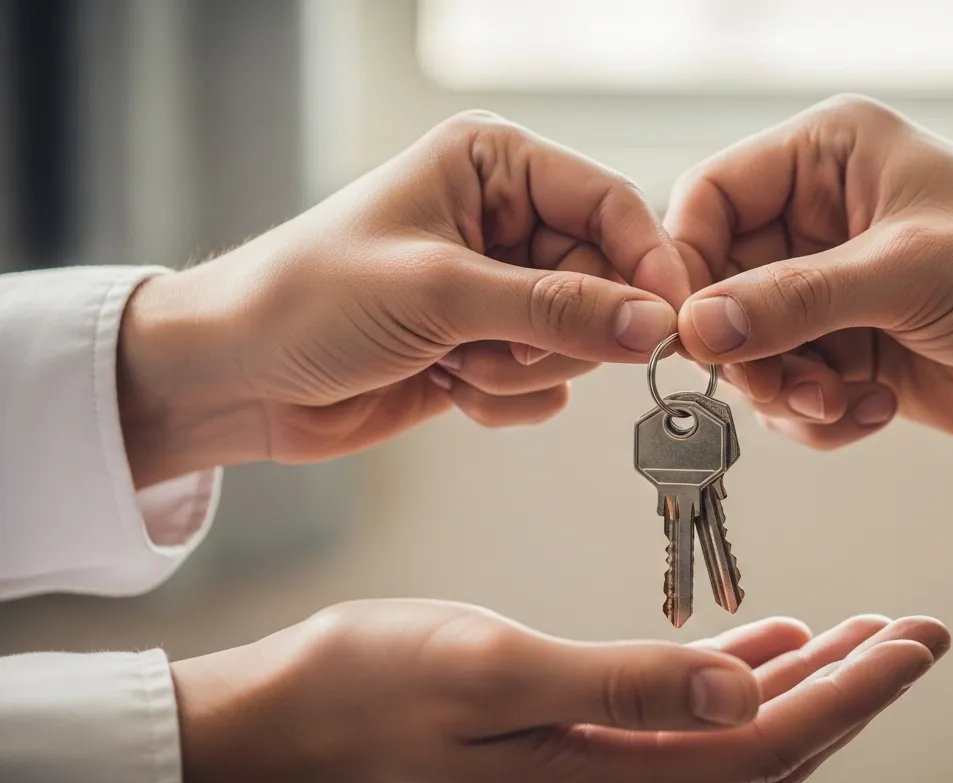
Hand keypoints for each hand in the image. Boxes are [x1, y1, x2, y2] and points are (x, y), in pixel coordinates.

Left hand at [118, 111, 688, 486]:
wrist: (236, 378)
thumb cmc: (309, 300)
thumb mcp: (439, 292)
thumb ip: (556, 308)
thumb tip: (654, 323)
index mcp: (493, 164)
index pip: (611, 204)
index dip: (645, 263)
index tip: (666, 324)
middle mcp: (504, 220)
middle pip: (604, 281)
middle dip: (555, 330)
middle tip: (494, 344)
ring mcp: (497, 288)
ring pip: (579, 341)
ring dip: (518, 368)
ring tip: (449, 360)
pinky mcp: (487, 347)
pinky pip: (546, 385)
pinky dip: (502, 397)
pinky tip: (443, 384)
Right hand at [172, 600, 947, 782]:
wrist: (280, 724)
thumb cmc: (369, 686)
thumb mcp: (496, 669)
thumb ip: (627, 683)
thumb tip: (748, 688)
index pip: (767, 742)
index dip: (854, 695)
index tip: (918, 645)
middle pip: (766, 746)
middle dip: (853, 691)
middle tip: (920, 635)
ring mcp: (590, 779)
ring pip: (731, 733)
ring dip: (802, 682)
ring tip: (865, 634)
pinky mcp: (567, 751)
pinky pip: (679, 720)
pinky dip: (731, 677)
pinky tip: (763, 643)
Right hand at [665, 95, 952, 455]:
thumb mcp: (909, 271)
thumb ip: (796, 300)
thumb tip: (697, 326)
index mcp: (827, 159)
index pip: (710, 198)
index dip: (688, 263)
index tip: (690, 329)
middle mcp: (817, 221)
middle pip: (718, 286)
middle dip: (745, 347)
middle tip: (784, 384)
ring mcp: (827, 292)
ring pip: (747, 350)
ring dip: (784, 391)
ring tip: (841, 401)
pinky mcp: (842, 352)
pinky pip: (786, 394)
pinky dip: (818, 417)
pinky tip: (872, 410)